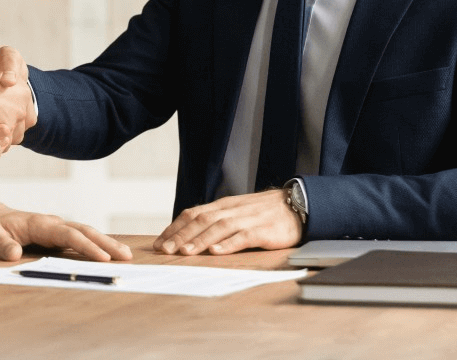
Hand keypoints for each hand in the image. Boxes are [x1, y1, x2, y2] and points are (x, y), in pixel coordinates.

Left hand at [0, 208, 132, 262]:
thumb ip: (0, 245)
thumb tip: (14, 254)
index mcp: (39, 224)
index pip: (67, 234)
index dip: (86, 246)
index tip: (103, 258)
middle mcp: (52, 223)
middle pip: (84, 230)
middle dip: (106, 243)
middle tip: (127, 257)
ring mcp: (56, 228)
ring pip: (85, 232)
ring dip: (105, 242)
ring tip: (126, 255)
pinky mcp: (57, 235)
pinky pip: (80, 238)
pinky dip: (96, 244)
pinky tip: (109, 253)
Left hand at [154, 189, 302, 255]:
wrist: (297, 204)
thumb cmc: (263, 212)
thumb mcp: (236, 212)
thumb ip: (216, 220)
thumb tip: (190, 235)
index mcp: (222, 206)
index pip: (192, 214)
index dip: (174, 227)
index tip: (159, 242)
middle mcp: (231, 210)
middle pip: (201, 221)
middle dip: (180, 235)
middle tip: (164, 250)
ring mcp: (247, 219)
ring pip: (219, 227)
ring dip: (200, 240)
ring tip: (185, 252)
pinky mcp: (263, 230)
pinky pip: (244, 236)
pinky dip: (229, 244)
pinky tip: (217, 252)